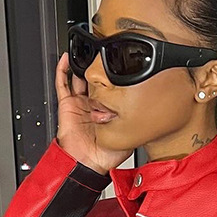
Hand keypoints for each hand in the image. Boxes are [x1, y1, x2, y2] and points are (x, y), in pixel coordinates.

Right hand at [54, 51, 133, 175]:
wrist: (87, 163)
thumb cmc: (105, 156)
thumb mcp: (129, 136)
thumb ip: (138, 123)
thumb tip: (154, 114)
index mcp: (106, 111)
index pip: (111, 90)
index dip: (116, 80)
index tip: (125, 67)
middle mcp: (92, 105)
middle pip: (96, 81)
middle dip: (101, 71)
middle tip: (108, 58)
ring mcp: (79, 103)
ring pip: (79, 78)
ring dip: (83, 66)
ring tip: (90, 53)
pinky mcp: (67, 104)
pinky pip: (62, 83)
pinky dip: (62, 69)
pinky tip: (67, 57)